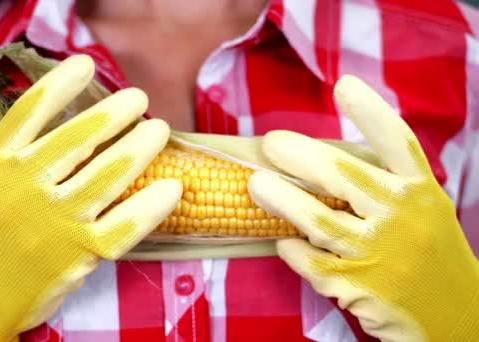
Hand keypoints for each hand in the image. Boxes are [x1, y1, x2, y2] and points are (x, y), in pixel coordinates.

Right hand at [0, 55, 181, 340]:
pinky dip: (152, 206)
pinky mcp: (77, 253)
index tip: (86, 64)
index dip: (61, 83)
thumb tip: (37, 128)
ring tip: (159, 129)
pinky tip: (171, 188)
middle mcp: (21, 187)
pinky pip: (125, 225)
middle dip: (116, 112)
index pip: (31, 112)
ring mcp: (51, 220)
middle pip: (79, 136)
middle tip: (139, 99)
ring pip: (108, 173)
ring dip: (140, 145)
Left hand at [248, 75, 478, 340]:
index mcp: (421, 192)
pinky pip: (310, 261)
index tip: (343, 85)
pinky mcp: (358, 287)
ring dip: (280, 199)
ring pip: (317, 219)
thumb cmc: (425, 252)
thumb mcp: (420, 211)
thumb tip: (314, 162)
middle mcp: (403, 217)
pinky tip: (283, 241)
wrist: (454, 316)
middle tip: (271, 143)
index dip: (370, 111)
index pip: (397, 142)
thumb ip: (382, 186)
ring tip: (256, 184)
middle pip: (343, 174)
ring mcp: (380, 255)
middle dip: (299, 156)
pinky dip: (292, 249)